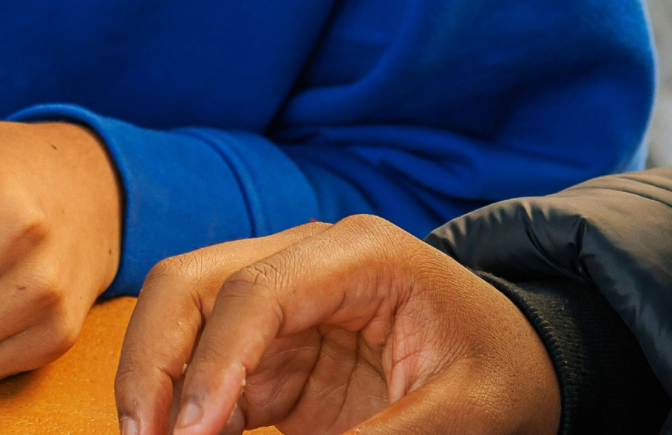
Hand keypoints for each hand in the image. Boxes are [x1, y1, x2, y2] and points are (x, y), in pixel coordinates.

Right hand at [113, 216, 561, 434]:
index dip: (213, 361)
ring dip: (155, 386)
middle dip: (153, 363)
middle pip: (190, 286)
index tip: (190, 433)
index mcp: (359, 254)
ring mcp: (280, 299)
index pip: (256, 290)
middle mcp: (304, 261)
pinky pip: (203, 372)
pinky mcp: (270, 347)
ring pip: (180, 323)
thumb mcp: (462, 412)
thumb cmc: (500, 368)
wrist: (519, 357)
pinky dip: (184, 411)